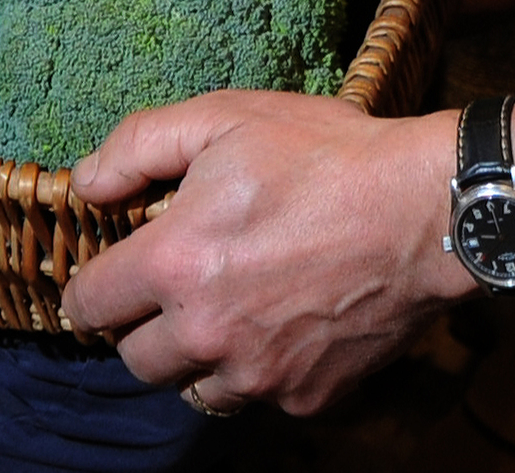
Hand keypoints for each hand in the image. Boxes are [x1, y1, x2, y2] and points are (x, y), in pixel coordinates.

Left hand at [62, 93, 469, 416]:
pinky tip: (288, 321)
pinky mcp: (307, 396)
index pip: (90, 305)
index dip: (93, 287)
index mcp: (176, 264)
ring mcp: (259, 374)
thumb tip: (85, 181)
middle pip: (135, 361)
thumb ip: (139, 145)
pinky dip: (262, 369)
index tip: (111, 277)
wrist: (429, 209)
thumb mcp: (227, 117)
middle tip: (177, 290)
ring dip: (199, 357)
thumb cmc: (329, 156)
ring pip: (194, 389)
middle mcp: (208, 333)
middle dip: (145, 327)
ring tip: (232, 309)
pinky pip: (260, 397)